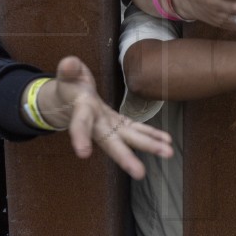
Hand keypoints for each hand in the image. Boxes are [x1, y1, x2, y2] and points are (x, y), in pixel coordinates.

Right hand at [39, 56, 172, 179]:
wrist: (70, 100)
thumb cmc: (69, 85)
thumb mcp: (66, 74)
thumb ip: (68, 69)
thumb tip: (69, 63)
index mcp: (82, 111)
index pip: (80, 124)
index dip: (81, 137)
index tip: (83, 153)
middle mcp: (97, 124)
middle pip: (111, 142)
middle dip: (125, 157)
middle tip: (140, 173)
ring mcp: (110, 126)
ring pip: (129, 138)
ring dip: (149, 146)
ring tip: (169, 153)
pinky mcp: (119, 124)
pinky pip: (136, 130)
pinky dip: (152, 135)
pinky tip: (168, 141)